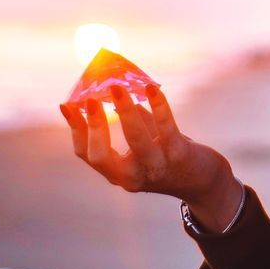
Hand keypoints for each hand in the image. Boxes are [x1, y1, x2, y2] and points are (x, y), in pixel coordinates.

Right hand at [59, 83, 237, 214]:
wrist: (202, 181)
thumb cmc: (166, 156)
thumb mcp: (143, 143)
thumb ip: (131, 120)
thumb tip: (114, 89)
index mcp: (117, 174)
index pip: (86, 154)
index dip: (75, 129)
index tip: (67, 105)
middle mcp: (132, 176)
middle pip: (101, 156)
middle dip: (94, 126)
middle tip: (91, 99)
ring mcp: (156, 167)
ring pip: (135, 140)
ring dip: (125, 111)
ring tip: (117, 87)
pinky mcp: (178, 155)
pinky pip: (166, 128)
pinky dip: (158, 106)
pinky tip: (152, 89)